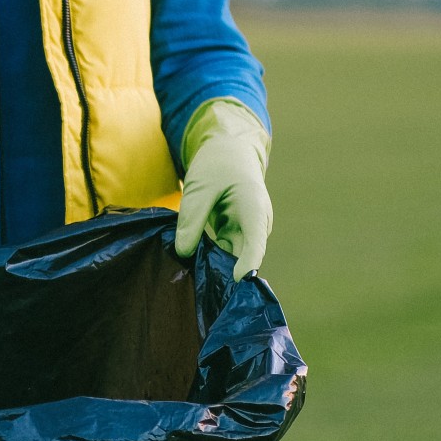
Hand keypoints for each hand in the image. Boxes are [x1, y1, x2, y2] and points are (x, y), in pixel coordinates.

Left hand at [174, 99, 272, 279]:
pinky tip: (193, 265)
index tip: (236, 281)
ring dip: (216, 266)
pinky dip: (211, 258)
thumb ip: (192, 219)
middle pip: (244, 255)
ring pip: (234, 256)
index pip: (255, 243)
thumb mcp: (199, 189)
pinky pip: (225, 251)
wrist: (229, 152)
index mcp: (254, 209)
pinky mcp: (236, 233)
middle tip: (202, 287)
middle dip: (226, 273)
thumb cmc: (216, 166)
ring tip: (192, 277)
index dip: (248, 265)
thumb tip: (184, 253)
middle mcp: (256, 224)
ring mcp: (248, 230)